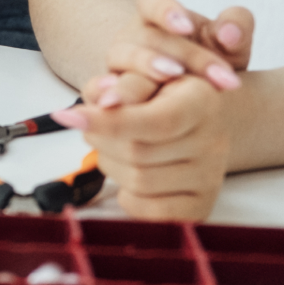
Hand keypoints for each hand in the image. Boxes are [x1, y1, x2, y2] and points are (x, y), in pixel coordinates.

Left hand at [61, 74, 233, 221]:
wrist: (196, 120)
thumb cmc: (162, 93)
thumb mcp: (146, 73)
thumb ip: (127, 82)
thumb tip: (104, 101)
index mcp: (202, 101)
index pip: (155, 121)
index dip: (108, 121)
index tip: (69, 116)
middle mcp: (213, 141)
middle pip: (138, 152)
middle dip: (101, 139)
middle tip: (91, 125)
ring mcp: (210, 178)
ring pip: (138, 182)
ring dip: (110, 164)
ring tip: (113, 146)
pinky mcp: (200, 207)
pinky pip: (149, 211)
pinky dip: (128, 195)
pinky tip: (129, 174)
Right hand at [92, 0, 253, 109]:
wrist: (186, 93)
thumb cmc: (209, 59)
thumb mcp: (229, 44)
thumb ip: (236, 29)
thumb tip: (230, 33)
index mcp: (154, 14)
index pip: (152, 2)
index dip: (166, 11)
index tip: (187, 27)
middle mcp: (131, 36)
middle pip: (148, 38)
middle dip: (182, 56)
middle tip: (209, 76)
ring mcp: (117, 62)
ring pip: (123, 60)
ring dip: (146, 70)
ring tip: (173, 79)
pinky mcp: (108, 90)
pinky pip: (103, 88)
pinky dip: (107, 92)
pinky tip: (117, 104)